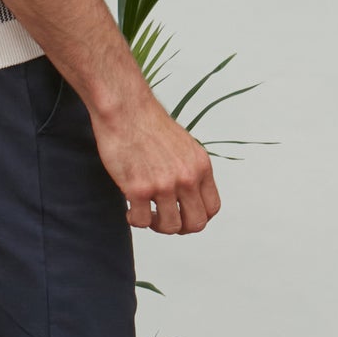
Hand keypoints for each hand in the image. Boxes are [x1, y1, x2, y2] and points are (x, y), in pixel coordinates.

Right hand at [91, 89, 221, 234]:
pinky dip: (135, 220)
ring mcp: (163, 185)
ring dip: (156, 225)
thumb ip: (189, 170)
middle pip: (196, 223)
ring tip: (145, 213)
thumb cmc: (147, 124)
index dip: (197, 217)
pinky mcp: (138, 188)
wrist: (125, 109)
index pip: (212, 208)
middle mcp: (187, 178)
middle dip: (179, 227)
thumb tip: (186, 195)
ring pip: (170, 227)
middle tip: (163, 218)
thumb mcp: (184, 146)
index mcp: (201, 167)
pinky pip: (141, 221)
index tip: (182, 215)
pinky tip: (129, 209)